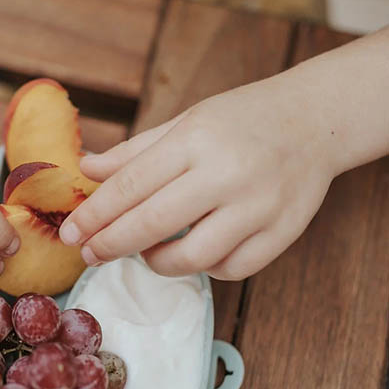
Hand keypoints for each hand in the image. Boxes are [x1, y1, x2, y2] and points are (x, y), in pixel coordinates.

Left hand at [59, 76, 336, 279]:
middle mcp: (228, 173)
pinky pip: (232, 269)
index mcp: (196, 140)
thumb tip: (85, 169)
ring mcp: (260, 206)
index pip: (131, 185)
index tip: (71, 232)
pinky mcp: (284, 232)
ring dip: (157, 262)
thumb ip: (134, 152)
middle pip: (153, 224)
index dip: (95, 214)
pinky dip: (205, 268)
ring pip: (193, 257)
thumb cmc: (240, 120)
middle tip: (89, 254)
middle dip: (111, 244)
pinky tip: (193, 253)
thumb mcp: (185, 122)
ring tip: (145, 252)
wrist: (316, 119)